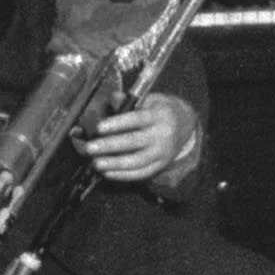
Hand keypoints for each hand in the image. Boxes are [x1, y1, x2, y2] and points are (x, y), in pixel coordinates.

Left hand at [81, 92, 196, 181]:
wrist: (185, 124)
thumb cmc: (160, 110)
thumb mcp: (149, 99)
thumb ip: (129, 101)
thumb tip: (111, 99)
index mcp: (158, 115)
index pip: (136, 119)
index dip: (117, 124)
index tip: (99, 127)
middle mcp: (162, 135)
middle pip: (134, 142)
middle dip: (109, 146)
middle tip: (90, 148)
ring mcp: (162, 153)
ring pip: (137, 162)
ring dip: (114, 164)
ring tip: (96, 163)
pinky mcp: (160, 165)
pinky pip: (141, 174)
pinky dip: (123, 175)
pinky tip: (107, 172)